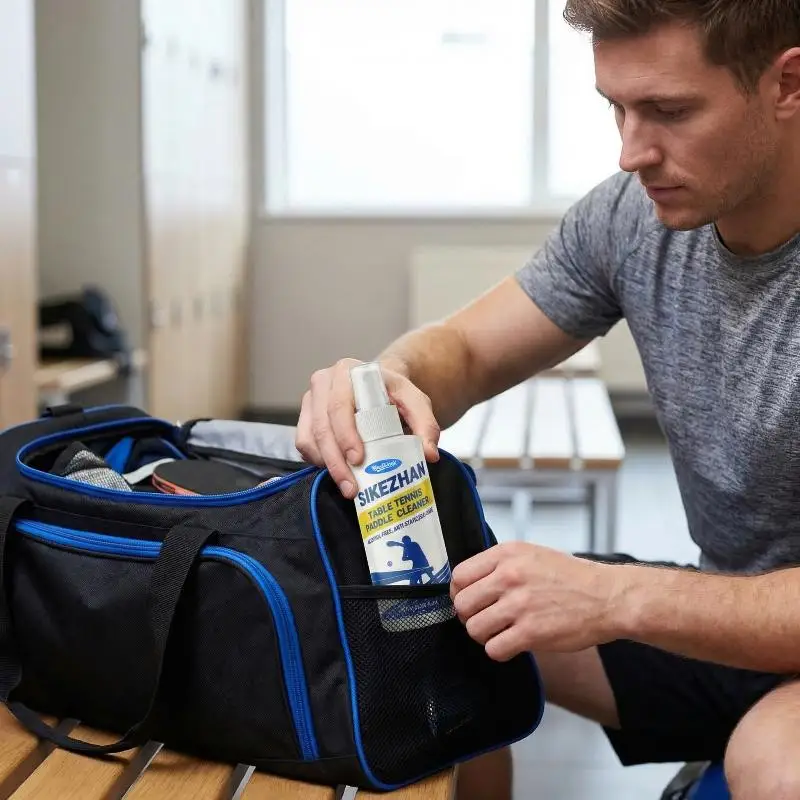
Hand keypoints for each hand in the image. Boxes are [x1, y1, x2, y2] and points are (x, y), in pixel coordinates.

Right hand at [294, 358, 440, 498]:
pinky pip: (303, 444)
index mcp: (347, 371)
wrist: (379, 387)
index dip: (345, 435)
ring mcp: (310, 400)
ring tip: (347, 485)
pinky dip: (318, 461)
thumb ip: (426, 424)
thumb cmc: (394, 393)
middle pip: (321, 426)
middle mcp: (323, 382)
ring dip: (326, 465)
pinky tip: (338, 472)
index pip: (339, 405)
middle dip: (335, 460)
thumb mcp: (416, 402)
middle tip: (351, 486)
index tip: (358, 459)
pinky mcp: (305, 418)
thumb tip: (429, 454)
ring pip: (308, 438)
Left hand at [450, 542, 621, 660]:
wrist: (606, 597)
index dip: (459, 592)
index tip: (469, 600)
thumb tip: (468, 584)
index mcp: (507, 554)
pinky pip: (494, 649)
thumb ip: (499, 565)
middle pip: (462, 604)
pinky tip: (513, 643)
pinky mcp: (530, 632)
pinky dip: (500, 650)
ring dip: (484, 635)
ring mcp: (519, 605)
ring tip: (500, 632)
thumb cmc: (570, 577)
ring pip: (475, 629)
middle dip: (470, 616)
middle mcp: (509, 576)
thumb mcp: (531, 555)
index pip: (459, 575)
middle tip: (484, 619)